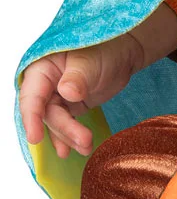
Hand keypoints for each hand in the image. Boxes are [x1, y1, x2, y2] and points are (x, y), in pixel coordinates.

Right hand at [19, 35, 143, 159]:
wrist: (123, 52)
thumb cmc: (105, 47)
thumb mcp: (91, 60)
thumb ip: (78, 77)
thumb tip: (67, 92)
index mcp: (42, 68)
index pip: (31, 95)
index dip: (32, 117)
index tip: (35, 138)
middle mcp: (45, 84)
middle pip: (46, 113)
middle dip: (64, 129)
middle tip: (84, 140)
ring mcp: (56, 97)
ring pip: (56, 122)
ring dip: (69, 137)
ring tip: (86, 147)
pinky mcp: (69, 107)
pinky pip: (65, 125)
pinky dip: (69, 138)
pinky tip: (71, 150)